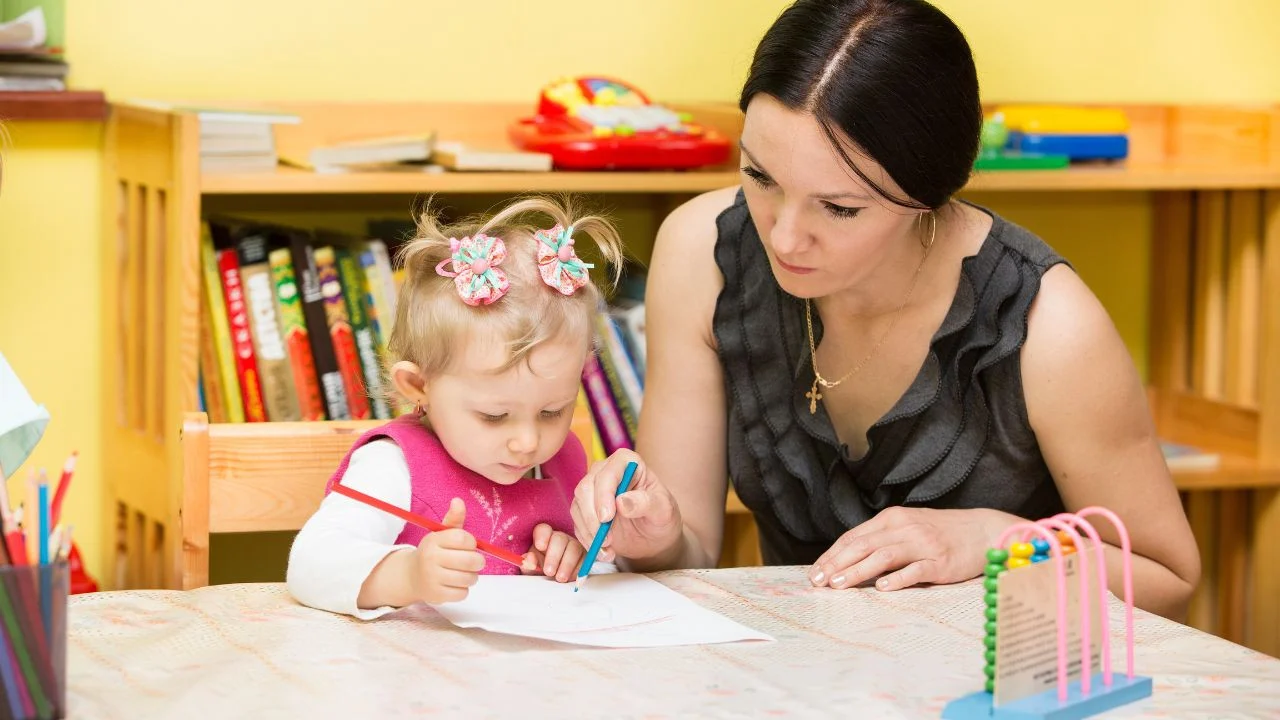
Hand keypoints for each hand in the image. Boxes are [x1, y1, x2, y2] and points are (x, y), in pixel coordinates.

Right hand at [409, 497, 484, 603]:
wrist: (411, 576)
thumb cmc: (434, 551)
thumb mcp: (441, 534)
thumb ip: (454, 519)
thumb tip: (458, 500)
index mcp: (433, 541)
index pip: (463, 539)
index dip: (472, 543)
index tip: (469, 545)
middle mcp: (431, 559)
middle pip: (470, 560)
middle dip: (478, 561)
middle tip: (475, 561)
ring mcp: (432, 579)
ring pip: (469, 578)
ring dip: (472, 576)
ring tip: (464, 572)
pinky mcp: (436, 596)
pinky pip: (463, 593)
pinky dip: (463, 589)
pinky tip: (455, 583)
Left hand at [523, 524, 584, 582]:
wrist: (555, 583)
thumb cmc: (542, 572)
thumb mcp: (532, 569)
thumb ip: (528, 564)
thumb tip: (529, 560)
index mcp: (544, 538)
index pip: (543, 530)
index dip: (542, 536)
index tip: (540, 546)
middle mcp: (560, 539)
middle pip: (560, 538)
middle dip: (554, 556)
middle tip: (549, 571)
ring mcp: (575, 547)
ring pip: (574, 548)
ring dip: (567, 564)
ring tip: (560, 578)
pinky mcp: (586, 557)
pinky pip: (585, 559)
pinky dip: (578, 570)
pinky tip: (571, 579)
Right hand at [570, 450, 681, 564]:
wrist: (655, 536)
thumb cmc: (663, 517)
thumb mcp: (664, 511)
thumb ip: (647, 503)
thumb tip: (622, 501)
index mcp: (627, 462)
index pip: (608, 473)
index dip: (604, 494)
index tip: (607, 518)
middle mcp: (605, 471)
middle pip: (586, 488)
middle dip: (592, 516)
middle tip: (606, 540)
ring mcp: (593, 490)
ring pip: (577, 506)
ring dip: (589, 531)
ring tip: (608, 550)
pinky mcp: (585, 509)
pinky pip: (577, 522)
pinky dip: (587, 539)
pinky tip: (604, 552)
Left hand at [810, 507, 1020, 590]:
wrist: (983, 531)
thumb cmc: (940, 532)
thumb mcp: (907, 528)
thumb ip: (880, 540)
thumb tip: (846, 559)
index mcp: (892, 519)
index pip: (854, 537)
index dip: (832, 554)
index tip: (814, 571)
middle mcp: (904, 528)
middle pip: (863, 545)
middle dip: (837, 564)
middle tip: (818, 580)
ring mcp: (923, 544)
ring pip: (883, 556)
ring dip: (858, 571)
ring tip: (839, 585)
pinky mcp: (940, 562)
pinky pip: (916, 570)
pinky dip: (898, 579)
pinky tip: (882, 588)